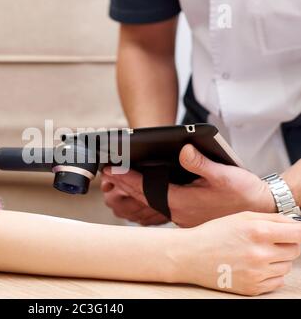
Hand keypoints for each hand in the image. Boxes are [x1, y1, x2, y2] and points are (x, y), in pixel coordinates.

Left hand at [102, 144, 275, 226]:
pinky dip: (146, 195)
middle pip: (143, 197)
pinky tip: (141, 188)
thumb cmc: (243, 193)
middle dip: (123, 184)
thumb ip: (201, 163)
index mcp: (183, 202)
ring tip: (117, 178)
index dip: (127, 179)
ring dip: (132, 191)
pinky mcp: (186, 214)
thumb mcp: (224, 174)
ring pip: (149, 203)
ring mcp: (181, 215)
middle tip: (106, 172)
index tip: (112, 169)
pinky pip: (159, 205)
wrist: (259, 208)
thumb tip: (183, 150)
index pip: (147, 190)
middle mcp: (178, 212)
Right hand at [175, 212, 300, 295]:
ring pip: (286, 266)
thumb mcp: (241, 217)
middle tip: (266, 241)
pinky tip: (252, 265)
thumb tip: (296, 224)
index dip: (296, 231)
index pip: (298, 233)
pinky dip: (270, 273)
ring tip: (254, 253)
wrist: (189, 256)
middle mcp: (260, 254)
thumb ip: (272, 218)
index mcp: (258, 231)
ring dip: (277, 259)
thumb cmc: (214, 234)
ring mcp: (257, 273)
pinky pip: (276, 281)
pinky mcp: (253, 288)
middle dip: (286, 244)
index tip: (291, 231)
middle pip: (295, 250)